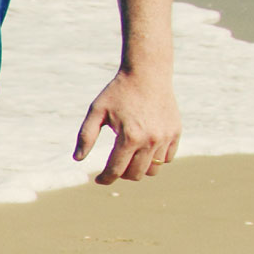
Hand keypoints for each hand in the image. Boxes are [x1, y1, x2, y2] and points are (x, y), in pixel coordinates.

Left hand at [73, 69, 178, 183]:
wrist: (148, 73)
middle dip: (122, 174)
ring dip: (140, 168)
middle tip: (113, 166)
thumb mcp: (96, 111)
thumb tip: (78, 159)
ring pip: (153, 169)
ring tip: (129, 159)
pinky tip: (144, 150)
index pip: (116, 170)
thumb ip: (86, 136)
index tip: (98, 179)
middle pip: (136, 174)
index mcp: (129, 137)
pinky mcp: (176, 132)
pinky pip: (167, 157)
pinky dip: (156, 159)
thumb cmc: (118, 91)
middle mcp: (150, 140)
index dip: (105, 178)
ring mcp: (165, 137)